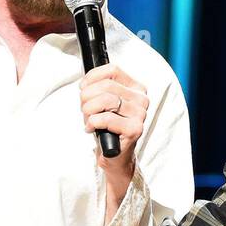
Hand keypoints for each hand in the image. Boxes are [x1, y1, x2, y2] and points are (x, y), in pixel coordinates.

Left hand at [81, 64, 149, 194]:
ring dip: (88, 109)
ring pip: (106, 100)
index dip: (92, 77)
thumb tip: (85, 83)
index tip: (83, 88)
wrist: (114, 155)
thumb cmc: (107, 127)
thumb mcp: (103, 102)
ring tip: (88, 118)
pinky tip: (91, 128)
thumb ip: (99, 88)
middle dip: (87, 96)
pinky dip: (92, 122)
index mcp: (136, 88)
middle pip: (107, 85)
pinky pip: (106, 118)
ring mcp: (140, 115)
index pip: (113, 70)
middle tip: (84, 108)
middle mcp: (142, 100)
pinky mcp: (135, 130)